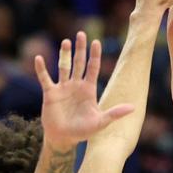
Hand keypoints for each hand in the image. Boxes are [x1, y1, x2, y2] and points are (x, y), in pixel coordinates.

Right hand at [36, 32, 133, 146]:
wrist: (64, 138)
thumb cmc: (83, 130)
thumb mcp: (100, 122)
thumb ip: (115, 113)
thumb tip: (133, 108)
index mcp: (88, 89)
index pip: (92, 68)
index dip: (94, 55)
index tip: (96, 42)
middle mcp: (76, 85)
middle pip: (79, 63)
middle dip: (80, 49)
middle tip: (81, 34)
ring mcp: (62, 88)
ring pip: (63, 67)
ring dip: (64, 54)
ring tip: (66, 41)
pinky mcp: (50, 93)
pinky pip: (45, 78)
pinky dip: (41, 69)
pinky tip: (39, 58)